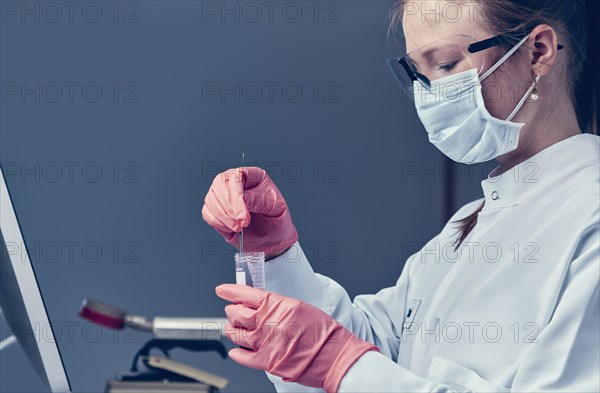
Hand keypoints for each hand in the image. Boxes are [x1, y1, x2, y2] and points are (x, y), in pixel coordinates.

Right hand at [202, 167, 297, 258]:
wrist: (272, 239)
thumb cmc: (276, 219)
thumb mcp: (275, 207)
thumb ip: (260, 200)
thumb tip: (243, 197)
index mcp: (252, 176)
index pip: (237, 176)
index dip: (237, 196)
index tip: (244, 216)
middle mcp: (235, 182)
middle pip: (220, 186)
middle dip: (230, 208)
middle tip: (243, 224)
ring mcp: (223, 195)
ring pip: (211, 199)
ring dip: (224, 217)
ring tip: (239, 228)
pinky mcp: (215, 210)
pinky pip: (207, 213)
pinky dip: (218, 222)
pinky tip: (231, 228)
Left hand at [216, 284, 377, 392]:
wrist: (335, 356)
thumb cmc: (324, 332)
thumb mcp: (300, 307)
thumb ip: (278, 306)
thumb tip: (261, 304)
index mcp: (278, 305)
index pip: (246, 294)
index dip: (230, 292)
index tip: (222, 290)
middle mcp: (269, 323)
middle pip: (237, 314)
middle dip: (231, 311)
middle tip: (231, 310)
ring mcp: (266, 343)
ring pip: (236, 334)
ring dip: (231, 329)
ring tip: (232, 327)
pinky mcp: (267, 362)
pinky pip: (242, 357)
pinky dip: (236, 352)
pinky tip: (235, 350)